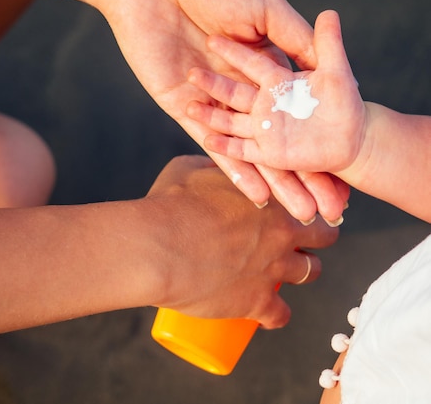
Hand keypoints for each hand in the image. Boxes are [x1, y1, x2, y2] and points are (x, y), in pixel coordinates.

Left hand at [87, 0, 347, 221]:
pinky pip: (210, 144)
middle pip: (275, 139)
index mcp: (259, 66)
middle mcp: (238, 90)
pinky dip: (235, 169)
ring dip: (273, 182)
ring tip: (296, 212)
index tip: (340, 168)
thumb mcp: (264, 12)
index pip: (295, 110)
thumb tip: (324, 63)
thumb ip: (293, 39)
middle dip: (300, 173)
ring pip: (247, 151)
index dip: (316, 137)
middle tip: (324, 208)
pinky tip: (256, 194)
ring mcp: (210, 102)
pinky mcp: (182, 107)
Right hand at [144, 155, 338, 328]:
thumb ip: (214, 167)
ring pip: (311, 272)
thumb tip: (220, 165)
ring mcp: (274, 268)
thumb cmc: (170, 205)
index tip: (297, 207)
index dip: (306, 201)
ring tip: (281, 272)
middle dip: (314, 237)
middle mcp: (282, 232)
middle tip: (297, 239)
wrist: (157, 248)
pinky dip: (275, 314)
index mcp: (271, 197)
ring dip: (301, 272)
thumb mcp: (191, 169)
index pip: (309, 196)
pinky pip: (281, 315)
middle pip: (323, 236)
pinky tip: (266, 313)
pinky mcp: (257, 301)